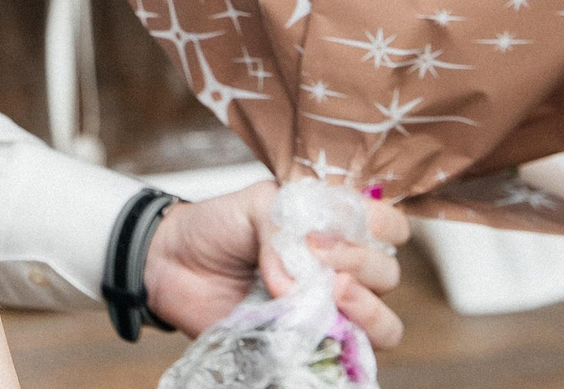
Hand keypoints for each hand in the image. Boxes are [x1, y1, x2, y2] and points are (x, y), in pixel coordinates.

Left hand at [141, 182, 409, 350]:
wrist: (174, 264)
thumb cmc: (218, 228)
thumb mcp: (256, 205)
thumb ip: (285, 229)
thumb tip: (298, 282)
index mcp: (337, 227)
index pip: (389, 226)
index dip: (382, 224)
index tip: (338, 224)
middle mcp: (344, 271)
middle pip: (389, 274)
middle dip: (361, 261)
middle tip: (318, 254)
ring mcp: (331, 313)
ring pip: (385, 324)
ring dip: (367, 308)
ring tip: (333, 291)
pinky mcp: (313, 346)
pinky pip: (350, 358)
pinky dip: (344, 344)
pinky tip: (319, 324)